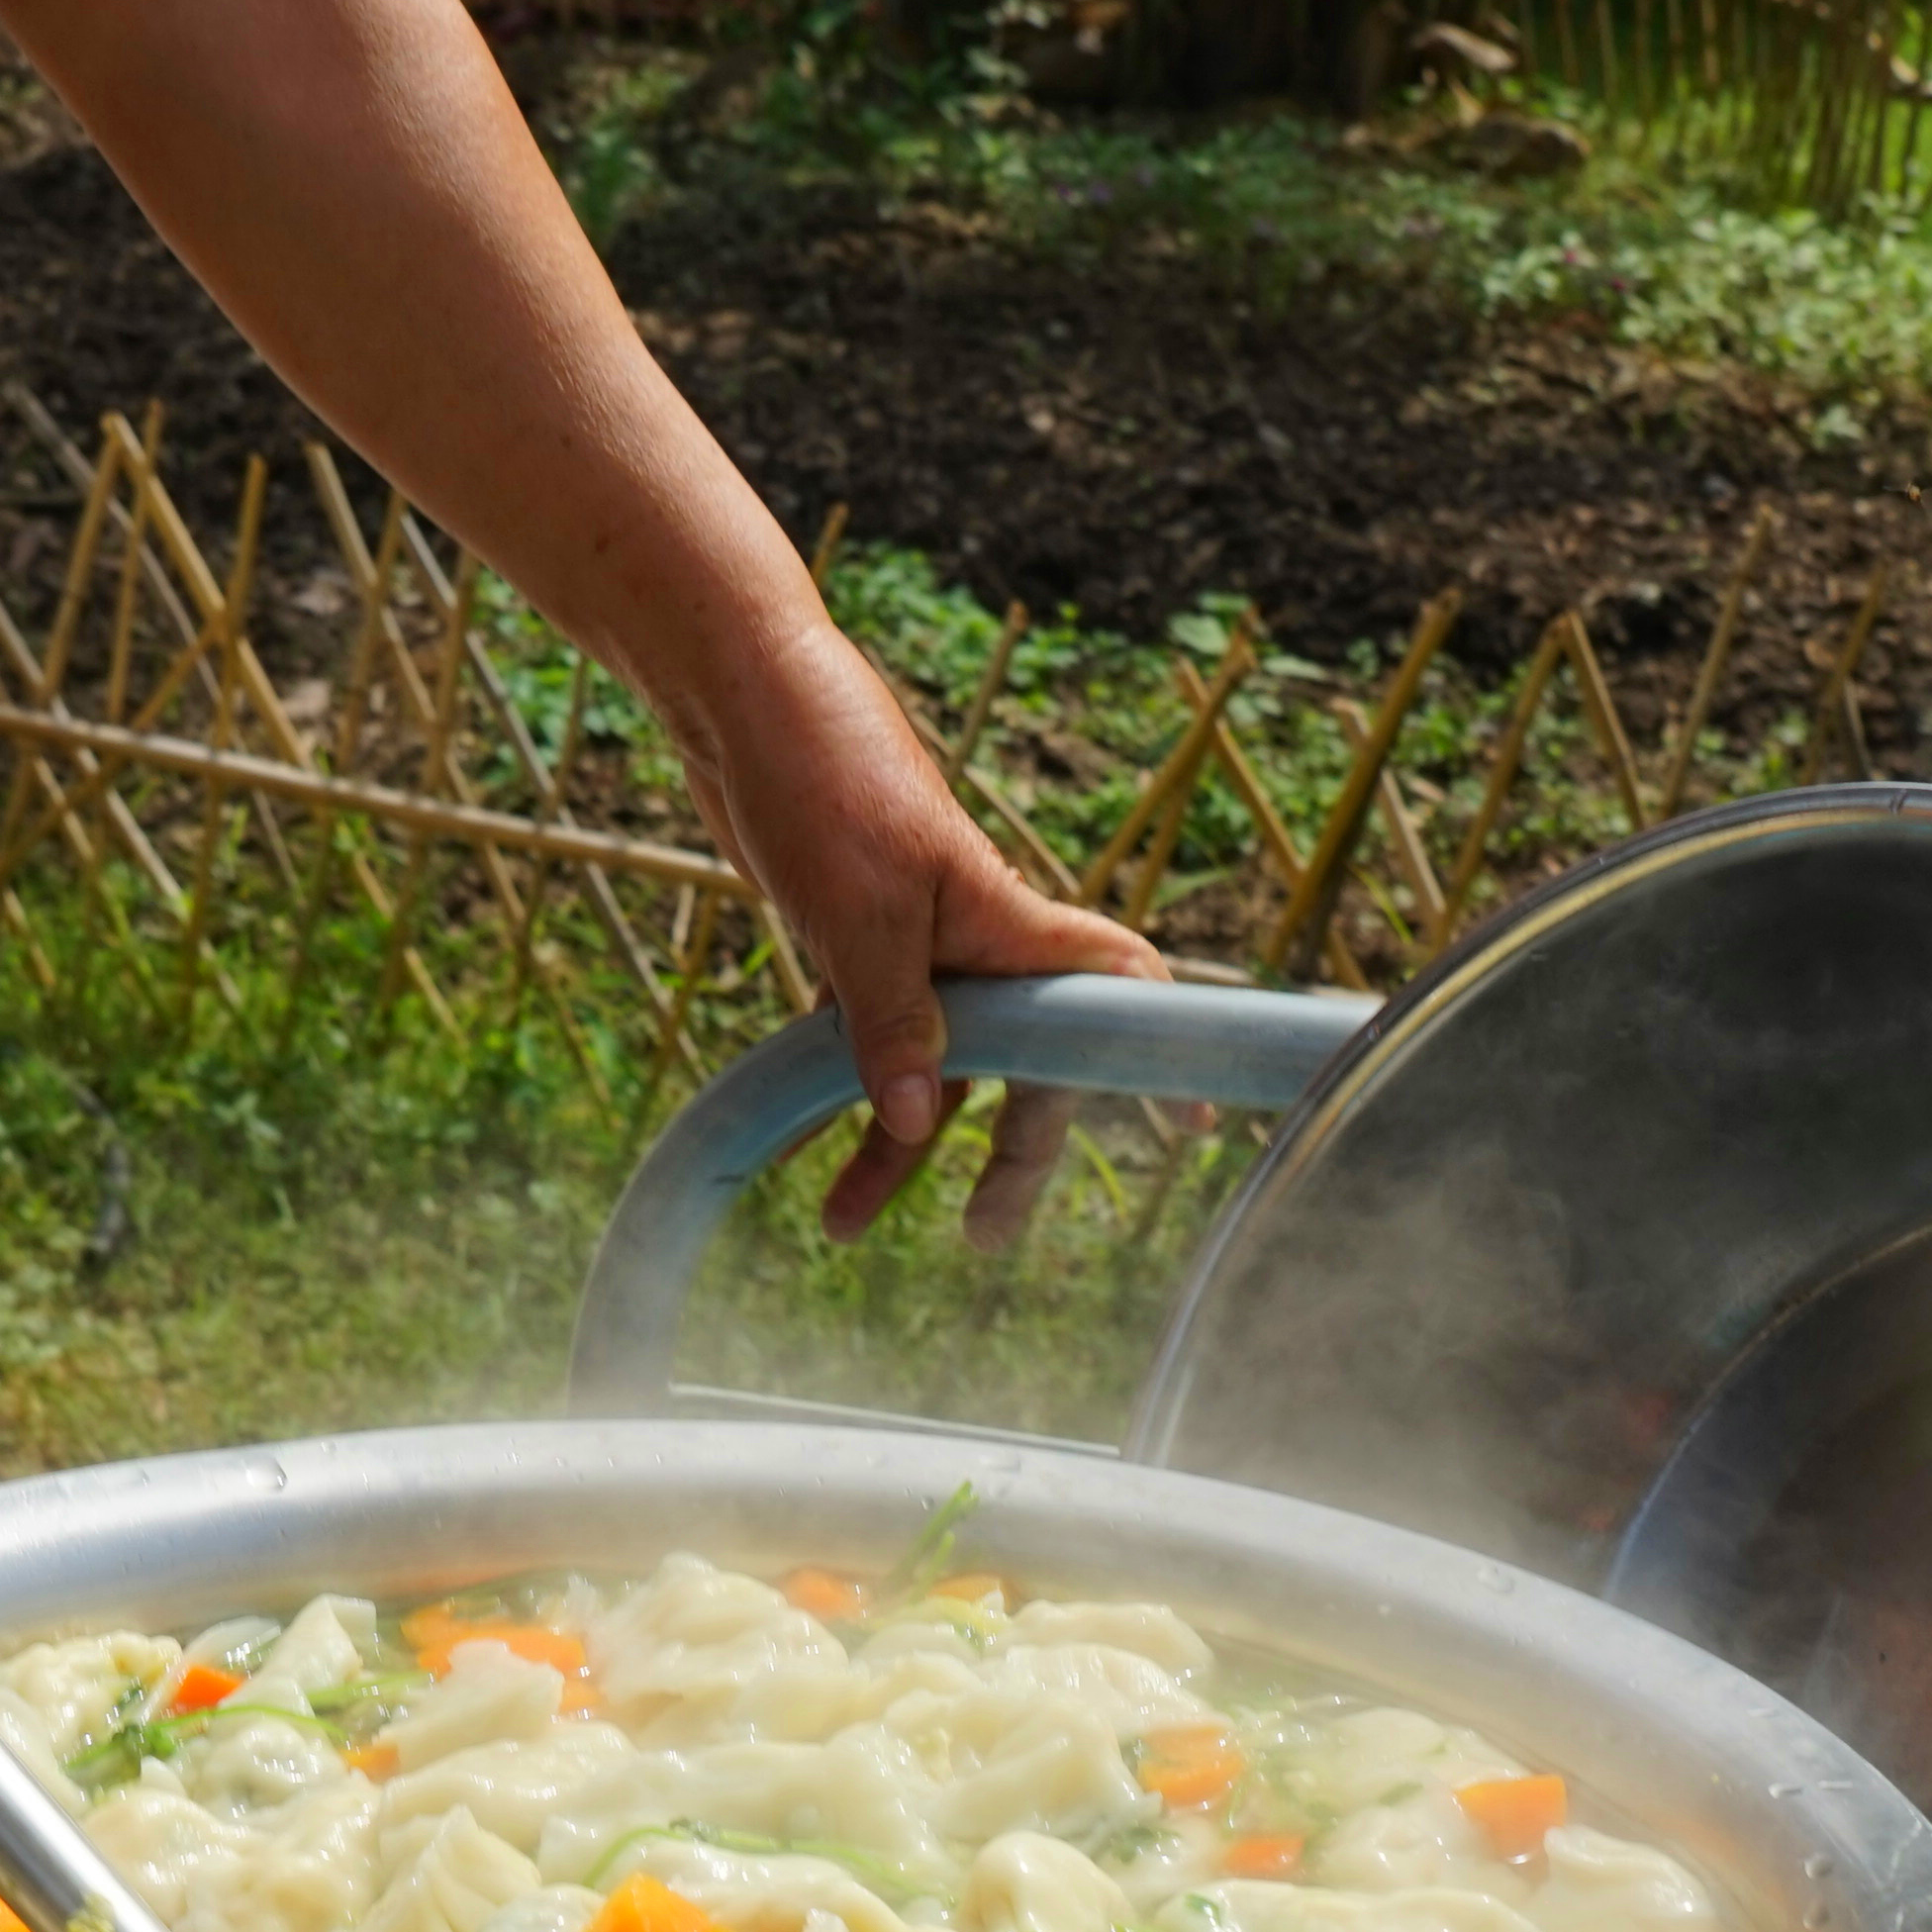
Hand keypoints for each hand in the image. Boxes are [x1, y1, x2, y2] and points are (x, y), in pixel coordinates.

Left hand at [676, 622, 1163, 1252]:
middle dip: (1006, 1154)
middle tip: (984, 1235)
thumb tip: (918, 1125)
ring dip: (891, 1149)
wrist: (739, 695)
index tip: (1191, 1123)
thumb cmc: (821, 777)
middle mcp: (974, 942)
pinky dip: (831, 1096)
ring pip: (927, 1068)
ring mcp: (913, 944)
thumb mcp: (859, 912)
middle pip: (1020, 1066)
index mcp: (1007, 926)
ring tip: (842, 1227)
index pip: (1116, 991)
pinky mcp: (851, 943)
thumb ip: (893, 1020)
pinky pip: (857, 1043)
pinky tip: (787, 1151)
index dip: (1160, 1057)